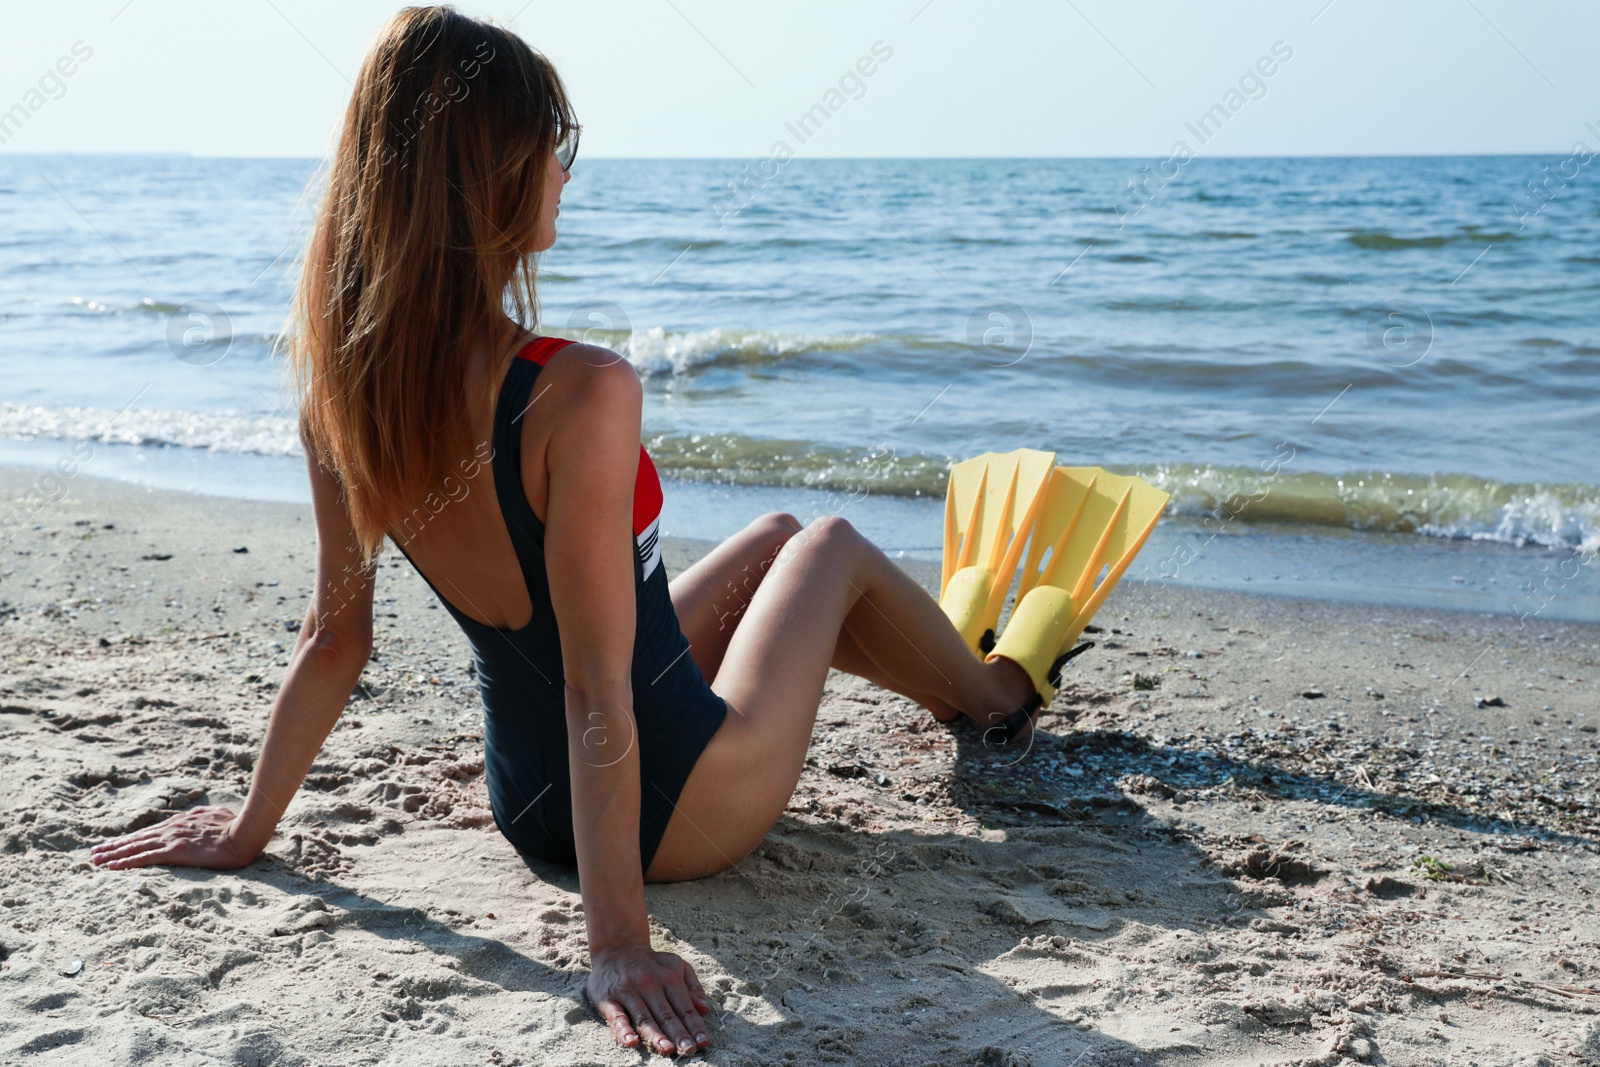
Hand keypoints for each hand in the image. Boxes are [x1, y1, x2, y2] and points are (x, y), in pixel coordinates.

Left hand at [89, 805, 256, 870]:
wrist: (244, 833)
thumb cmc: (236, 825)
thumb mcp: (216, 815)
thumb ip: (202, 815)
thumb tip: (195, 814)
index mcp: (180, 822)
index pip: (148, 832)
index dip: (129, 839)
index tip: (114, 844)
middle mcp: (171, 829)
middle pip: (136, 839)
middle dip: (113, 846)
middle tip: (94, 853)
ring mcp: (172, 840)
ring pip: (135, 847)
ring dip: (113, 854)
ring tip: (96, 860)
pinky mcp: (175, 852)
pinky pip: (145, 858)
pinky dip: (127, 862)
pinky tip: (112, 867)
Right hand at [588, 942, 712, 1055]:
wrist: (617, 947)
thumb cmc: (652, 963)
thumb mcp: (676, 965)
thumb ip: (692, 986)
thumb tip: (705, 1009)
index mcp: (668, 977)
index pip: (684, 1006)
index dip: (695, 1025)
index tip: (704, 1042)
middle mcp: (649, 984)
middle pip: (666, 1014)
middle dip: (679, 1033)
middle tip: (689, 1050)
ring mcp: (628, 991)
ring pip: (643, 1017)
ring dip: (656, 1035)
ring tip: (667, 1049)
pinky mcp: (607, 998)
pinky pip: (616, 1016)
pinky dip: (623, 1030)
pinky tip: (631, 1042)